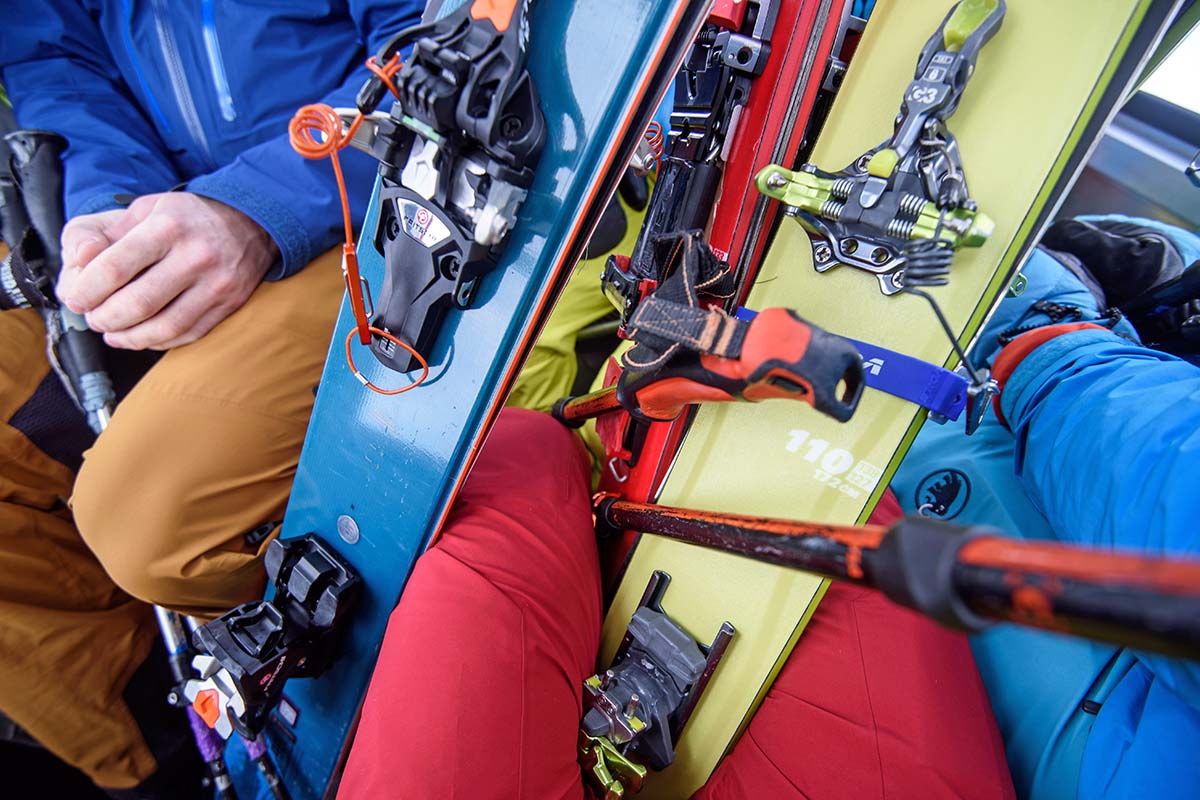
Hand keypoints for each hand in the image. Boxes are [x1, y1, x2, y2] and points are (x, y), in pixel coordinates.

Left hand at [57, 192, 278, 349]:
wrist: (249, 222)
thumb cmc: (185, 218)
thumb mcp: (143, 209)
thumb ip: (103, 233)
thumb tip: (78, 265)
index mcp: (167, 227)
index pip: (115, 268)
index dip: (87, 291)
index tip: (76, 299)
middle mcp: (196, 256)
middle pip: (138, 304)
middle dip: (105, 318)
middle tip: (93, 318)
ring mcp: (217, 283)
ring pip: (164, 328)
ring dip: (129, 337)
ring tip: (112, 332)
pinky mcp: (229, 304)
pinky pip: (188, 334)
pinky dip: (158, 341)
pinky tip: (141, 336)